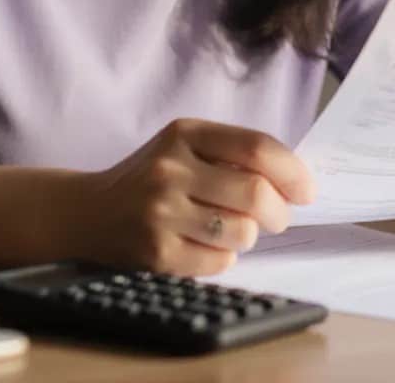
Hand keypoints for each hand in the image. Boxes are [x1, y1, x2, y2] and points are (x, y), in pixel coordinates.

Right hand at [67, 118, 314, 274]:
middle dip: (279, 211)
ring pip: (242, 231)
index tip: (306, 190)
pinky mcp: (156, 253)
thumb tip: (295, 181)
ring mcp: (161, 212)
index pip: (256, 147)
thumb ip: (233, 153)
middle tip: (278, 217)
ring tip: (234, 229)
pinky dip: (224, 257)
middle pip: (255, 192)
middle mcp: (171, 168)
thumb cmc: (151, 177)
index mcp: (185, 133)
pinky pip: (219, 261)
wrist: (87, 212)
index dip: (292, 171)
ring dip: (250, 235)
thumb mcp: (184, 147)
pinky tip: (207, 245)